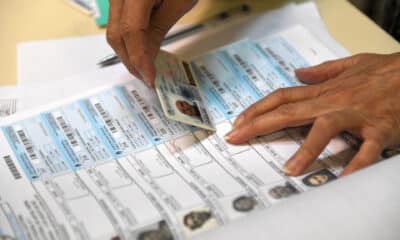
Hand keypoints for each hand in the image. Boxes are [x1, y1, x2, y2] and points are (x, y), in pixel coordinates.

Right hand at [106, 0, 196, 86]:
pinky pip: (117, 23)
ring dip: (128, 53)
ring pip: (113, 30)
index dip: (139, 58)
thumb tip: (146, 60)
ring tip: (145, 68)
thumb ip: (159, 30)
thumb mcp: (180, 2)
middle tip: (147, 77)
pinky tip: (140, 50)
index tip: (150, 79)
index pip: (131, 31)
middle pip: (116, 34)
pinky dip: (128, 40)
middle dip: (131, 60)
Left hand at [225, 53, 399, 176]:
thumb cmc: (386, 72)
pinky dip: (355, 165)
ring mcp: (356, 116)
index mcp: (326, 90)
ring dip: (305, 150)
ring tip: (287, 169)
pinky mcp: (379, 129)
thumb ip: (323, 71)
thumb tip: (298, 72)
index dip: (258, 109)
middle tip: (236, 138)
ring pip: (324, 129)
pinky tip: (341, 181)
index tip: (238, 121)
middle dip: (259, 124)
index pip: (283, 98)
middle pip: (290, 112)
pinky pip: (366, 151)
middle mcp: (335, 101)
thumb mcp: (351, 64)